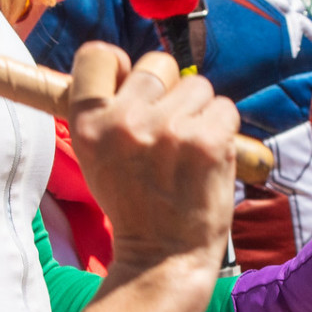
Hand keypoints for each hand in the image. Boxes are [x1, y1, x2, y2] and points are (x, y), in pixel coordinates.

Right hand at [67, 44, 237, 279]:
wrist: (163, 256)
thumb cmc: (133, 203)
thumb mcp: (95, 156)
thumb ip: (107, 111)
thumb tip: (129, 69)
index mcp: (87, 123)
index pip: (98, 54)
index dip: (120, 66)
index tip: (130, 87)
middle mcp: (123, 121)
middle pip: (158, 64)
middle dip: (169, 91)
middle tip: (166, 133)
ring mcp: (167, 130)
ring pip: (197, 85)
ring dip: (199, 111)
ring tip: (187, 149)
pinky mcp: (207, 141)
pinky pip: (224, 107)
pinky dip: (223, 128)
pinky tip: (207, 156)